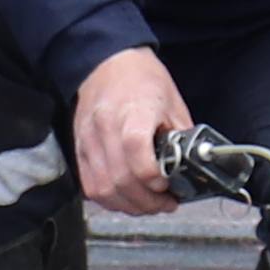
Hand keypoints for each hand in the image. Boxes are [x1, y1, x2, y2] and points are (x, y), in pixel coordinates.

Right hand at [71, 47, 191, 212]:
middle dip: (147, 201)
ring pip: (103, 189)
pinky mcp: (80, 149)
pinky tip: (127, 199)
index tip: (167, 185)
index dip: (152, 175)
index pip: (135, 147)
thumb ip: (179, 136)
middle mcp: (106, 127)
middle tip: (166, 204)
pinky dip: (110, 200)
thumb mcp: (172, 102)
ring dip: (129, 205)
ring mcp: (89, 140)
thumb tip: (190, 167)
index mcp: (134, 110)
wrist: (106, 63)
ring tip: (149, 205)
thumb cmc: (141, 79)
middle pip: (120, 177)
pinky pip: (90, 186)